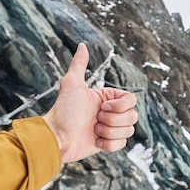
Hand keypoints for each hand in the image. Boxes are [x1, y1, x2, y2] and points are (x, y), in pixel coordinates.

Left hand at [42, 43, 137, 162]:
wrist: (56, 138)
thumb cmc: (63, 110)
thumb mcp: (71, 84)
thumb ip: (79, 64)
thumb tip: (82, 45)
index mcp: (106, 98)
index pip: (131, 99)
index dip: (120, 106)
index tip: (103, 107)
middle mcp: (111, 112)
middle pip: (133, 116)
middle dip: (113, 120)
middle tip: (95, 119)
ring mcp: (110, 128)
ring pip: (129, 130)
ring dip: (110, 132)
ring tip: (94, 130)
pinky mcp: (108, 143)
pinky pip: (122, 144)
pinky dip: (110, 144)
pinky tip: (96, 141)